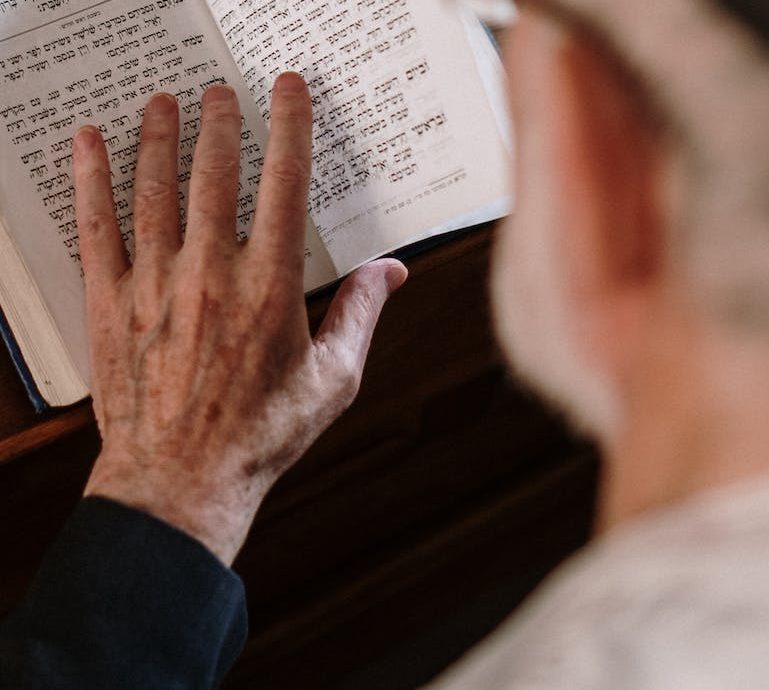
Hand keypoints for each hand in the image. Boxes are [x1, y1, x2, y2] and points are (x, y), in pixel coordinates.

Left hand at [73, 73, 406, 564]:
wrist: (182, 480)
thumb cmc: (261, 435)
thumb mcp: (332, 380)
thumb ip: (361, 315)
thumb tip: (392, 272)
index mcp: (270, 288)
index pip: (285, 186)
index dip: (290, 129)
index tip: (289, 92)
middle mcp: (212, 273)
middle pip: (216, 174)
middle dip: (221, 122)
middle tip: (220, 91)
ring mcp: (156, 284)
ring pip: (155, 189)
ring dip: (160, 137)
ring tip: (164, 102)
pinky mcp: (113, 302)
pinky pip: (96, 227)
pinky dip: (91, 178)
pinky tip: (89, 143)